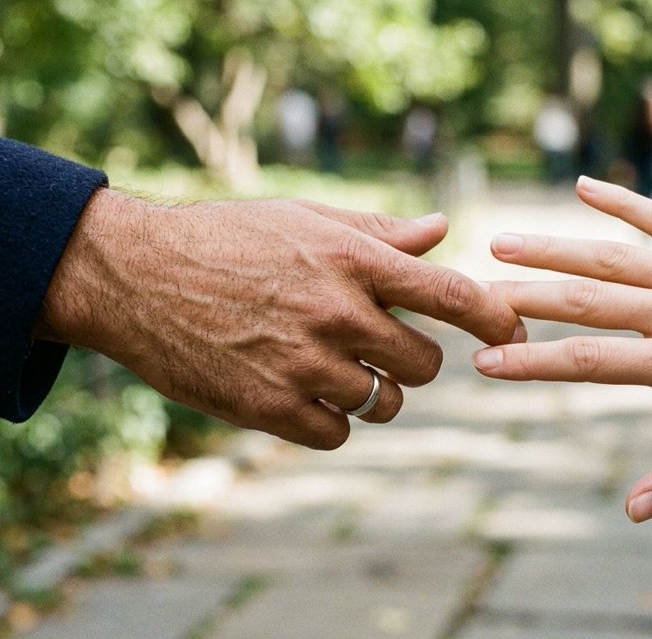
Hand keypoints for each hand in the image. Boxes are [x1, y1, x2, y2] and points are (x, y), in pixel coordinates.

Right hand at [38, 188, 524, 448]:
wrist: (136, 275)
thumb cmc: (224, 237)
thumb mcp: (302, 218)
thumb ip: (377, 231)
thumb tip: (441, 229)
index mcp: (352, 259)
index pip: (453, 296)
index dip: (497, 318)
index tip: (515, 332)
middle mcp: (337, 313)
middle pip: (424, 363)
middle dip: (412, 360)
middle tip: (379, 348)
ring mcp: (304, 364)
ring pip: (383, 403)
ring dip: (372, 394)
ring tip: (332, 369)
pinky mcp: (268, 408)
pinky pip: (336, 433)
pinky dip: (330, 421)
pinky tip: (300, 393)